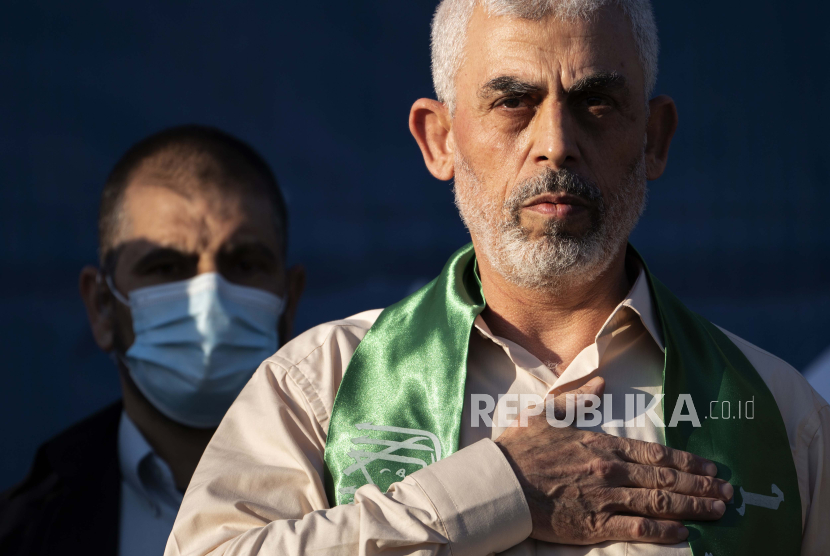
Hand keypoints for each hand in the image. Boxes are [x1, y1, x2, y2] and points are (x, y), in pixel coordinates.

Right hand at [494, 377, 732, 544]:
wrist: (499, 483)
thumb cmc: (520, 448)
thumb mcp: (547, 413)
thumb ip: (578, 398)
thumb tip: (602, 383)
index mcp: (602, 444)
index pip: (656, 452)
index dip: (688, 461)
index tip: (711, 467)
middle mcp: (611, 470)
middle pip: (666, 477)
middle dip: (702, 485)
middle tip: (728, 492)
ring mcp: (606, 498)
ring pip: (660, 502)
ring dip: (693, 506)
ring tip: (718, 511)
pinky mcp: (595, 525)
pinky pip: (639, 529)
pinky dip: (665, 531)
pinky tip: (684, 532)